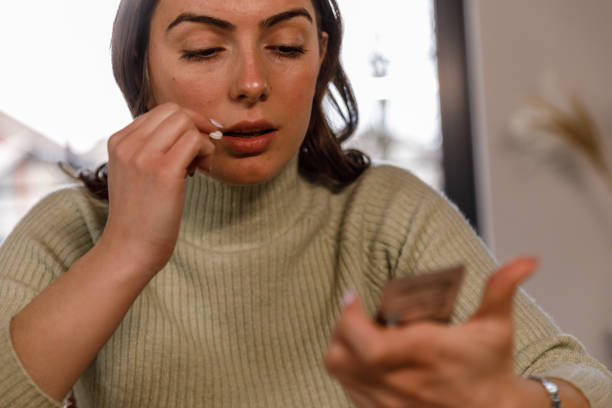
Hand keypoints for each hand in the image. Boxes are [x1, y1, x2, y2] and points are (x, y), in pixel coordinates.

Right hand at [99, 102, 216, 275]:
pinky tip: (201, 170)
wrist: (130, 249)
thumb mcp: (135, 173)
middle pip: (175, 111)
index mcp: (119, 140)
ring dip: (202, 140)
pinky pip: (195, 141)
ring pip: (186, 122)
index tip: (195, 144)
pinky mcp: (163, 171)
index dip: (186, 124)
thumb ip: (151, 149)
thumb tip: (191, 130)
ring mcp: (144, 156)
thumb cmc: (140, 215)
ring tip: (199, 164)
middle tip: (202, 152)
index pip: (161, 112)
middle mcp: (128, 144)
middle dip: (197, 127)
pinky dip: (206, 151)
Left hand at [324, 258, 536, 407]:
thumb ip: (502, 288)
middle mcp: (400, 381)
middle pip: (341, 356)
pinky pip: (350, 391)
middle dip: (341, 329)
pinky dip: (350, 371)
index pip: (366, 343)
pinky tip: (366, 359)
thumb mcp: (497, 326)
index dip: (349, 318)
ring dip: (342, 349)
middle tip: (355, 314)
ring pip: (340, 374)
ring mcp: (389, 401)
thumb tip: (528, 260)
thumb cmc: (491, 370)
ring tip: (357, 334)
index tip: (353, 297)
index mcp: (423, 353)